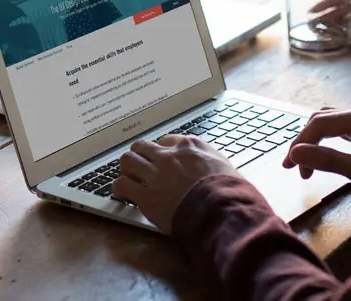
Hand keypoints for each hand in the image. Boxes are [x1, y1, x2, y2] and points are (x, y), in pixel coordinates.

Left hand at [114, 135, 240, 232]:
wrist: (221, 209)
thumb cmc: (230, 191)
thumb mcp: (227, 166)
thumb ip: (213, 163)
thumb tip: (214, 169)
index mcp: (190, 146)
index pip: (167, 140)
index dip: (162, 151)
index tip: (162, 160)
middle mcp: (169, 156)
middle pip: (142, 146)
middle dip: (140, 156)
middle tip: (141, 168)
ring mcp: (155, 174)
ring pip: (127, 160)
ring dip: (127, 170)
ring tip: (130, 179)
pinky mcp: (145, 195)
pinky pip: (121, 185)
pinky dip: (120, 189)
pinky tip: (124, 195)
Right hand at [282, 106, 350, 206]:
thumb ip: (328, 160)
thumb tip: (296, 153)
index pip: (322, 123)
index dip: (301, 142)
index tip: (290, 165)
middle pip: (324, 119)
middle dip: (305, 141)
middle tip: (293, 167)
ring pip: (331, 124)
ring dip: (315, 142)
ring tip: (305, 166)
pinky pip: (341, 132)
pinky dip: (327, 144)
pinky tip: (322, 158)